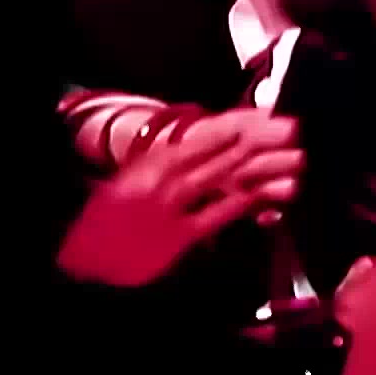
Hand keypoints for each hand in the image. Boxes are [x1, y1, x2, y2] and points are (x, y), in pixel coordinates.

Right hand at [57, 109, 300, 287]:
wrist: (79, 258)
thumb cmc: (104, 224)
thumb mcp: (131, 184)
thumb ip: (167, 168)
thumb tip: (206, 150)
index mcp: (149, 162)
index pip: (200, 135)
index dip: (237, 124)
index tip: (268, 116)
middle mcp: (158, 177)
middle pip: (217, 150)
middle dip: (260, 138)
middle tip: (293, 128)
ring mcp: (167, 206)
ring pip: (222, 176)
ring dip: (262, 164)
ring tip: (296, 156)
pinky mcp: (175, 237)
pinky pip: (218, 214)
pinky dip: (247, 202)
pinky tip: (272, 195)